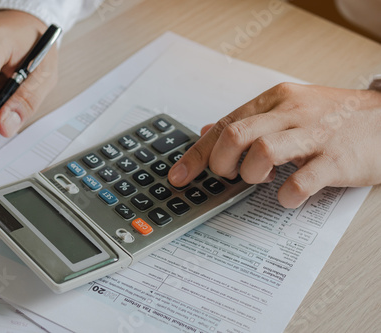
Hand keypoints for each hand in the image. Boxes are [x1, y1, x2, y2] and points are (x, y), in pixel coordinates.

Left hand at [168, 83, 380, 207]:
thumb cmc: (333, 119)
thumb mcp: (288, 110)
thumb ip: (248, 121)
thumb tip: (207, 131)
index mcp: (275, 100)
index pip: (225, 125)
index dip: (196, 155)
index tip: (179, 176)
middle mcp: (291, 112)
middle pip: (236, 135)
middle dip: (220, 164)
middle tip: (228, 176)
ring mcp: (315, 134)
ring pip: (263, 151)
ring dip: (251, 175)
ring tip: (262, 180)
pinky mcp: (338, 160)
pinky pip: (302, 180)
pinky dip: (286, 195)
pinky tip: (288, 195)